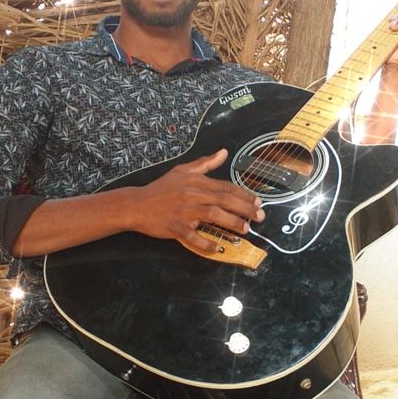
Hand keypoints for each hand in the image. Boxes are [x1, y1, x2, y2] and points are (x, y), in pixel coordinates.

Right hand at [129, 149, 263, 252]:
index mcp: (197, 182)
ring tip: (246, 229)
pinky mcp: (177, 227)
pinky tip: (217, 246)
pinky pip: (194, 237)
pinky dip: (206, 243)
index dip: (244, 194)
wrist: (137, 204)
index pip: (226, 187)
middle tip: (260, 216)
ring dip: (232, 223)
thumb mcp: (183, 171)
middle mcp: (194, 195)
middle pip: (225, 200)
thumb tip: (224, 152)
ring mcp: (185, 212)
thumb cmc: (162, 188)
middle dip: (245, 208)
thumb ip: (205, 163)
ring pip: (214, 216)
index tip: (258, 201)